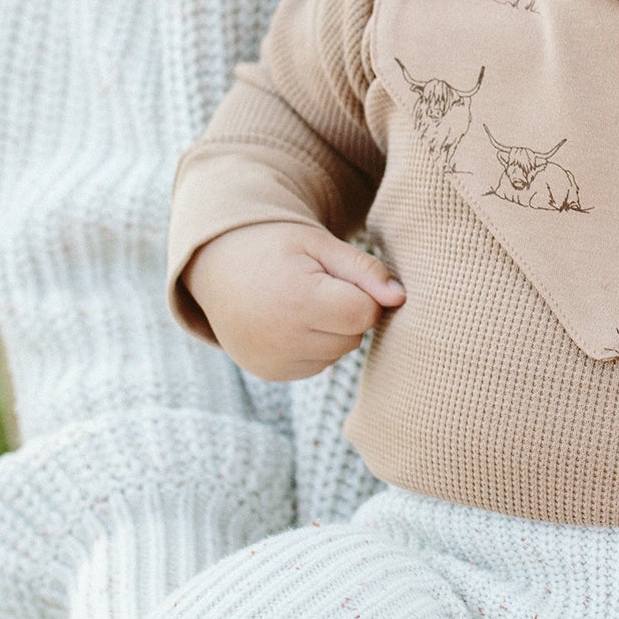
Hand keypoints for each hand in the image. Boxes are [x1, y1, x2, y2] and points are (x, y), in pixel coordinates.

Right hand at [182, 220, 403, 381]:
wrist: (218, 264)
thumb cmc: (278, 248)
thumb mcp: (320, 245)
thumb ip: (365, 270)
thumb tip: (400, 299)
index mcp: (298, 301)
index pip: (365, 313)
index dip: (362, 293)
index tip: (338, 276)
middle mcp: (283, 339)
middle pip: (353, 337)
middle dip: (347, 312)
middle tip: (316, 286)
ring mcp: (274, 362)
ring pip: (338, 354)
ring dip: (332, 331)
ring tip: (301, 302)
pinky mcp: (270, 373)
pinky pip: (317, 365)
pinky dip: (314, 347)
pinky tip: (291, 322)